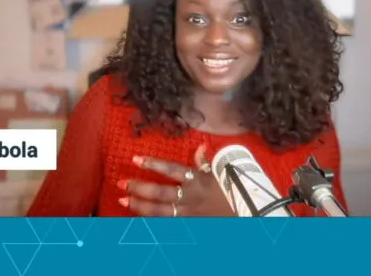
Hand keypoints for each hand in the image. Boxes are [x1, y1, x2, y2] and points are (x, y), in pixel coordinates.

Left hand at [118, 144, 234, 216]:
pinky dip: (153, 221)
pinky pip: (168, 223)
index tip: (135, 159)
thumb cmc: (236, 189)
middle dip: (138, 187)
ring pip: (159, 211)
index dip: (152, 164)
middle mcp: (190, 196)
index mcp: (198, 179)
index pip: (170, 169)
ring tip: (123, 201)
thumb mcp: (223, 171)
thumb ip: (207, 161)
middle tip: (121, 183)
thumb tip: (199, 146)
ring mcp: (189, 213)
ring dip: (140, 206)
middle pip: (159, 192)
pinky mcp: (190, 224)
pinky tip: (141, 219)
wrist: (249, 213)